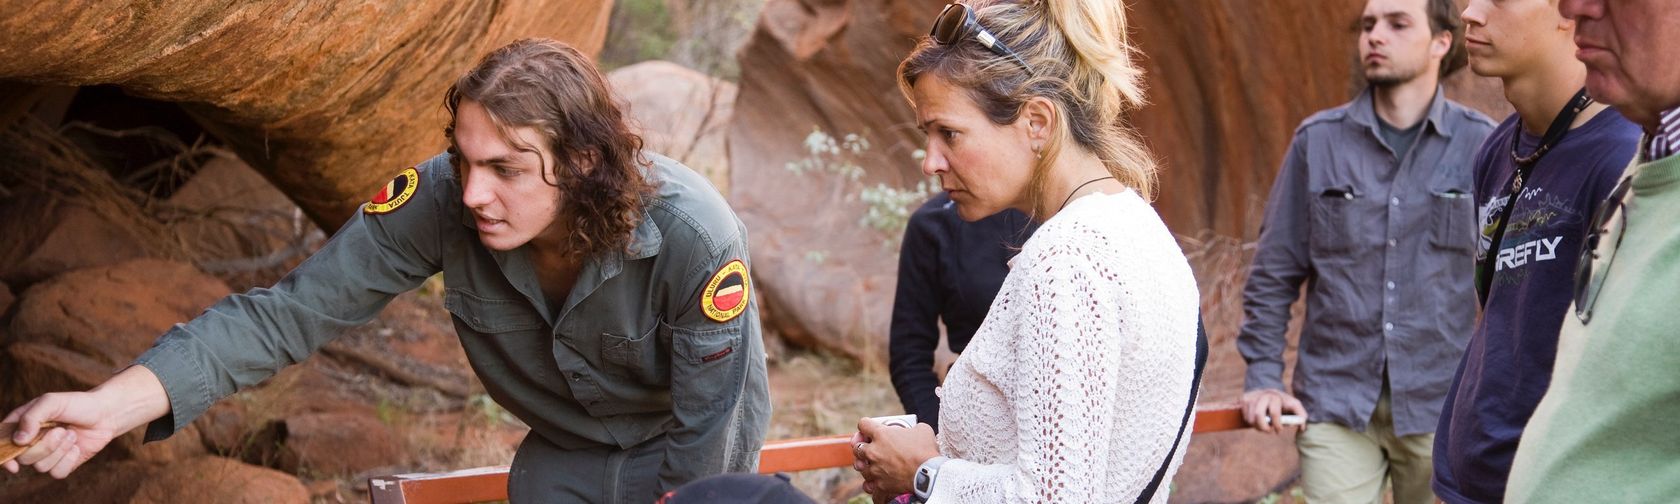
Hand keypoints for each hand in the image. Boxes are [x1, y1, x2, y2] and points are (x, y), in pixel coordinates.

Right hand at [2, 392, 122, 477]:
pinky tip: (76, 446)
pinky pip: (57, 472)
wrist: (105, 414)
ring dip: (59, 450)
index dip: (4, 455)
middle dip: (45, 446)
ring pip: (40, 467)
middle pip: (23, 458)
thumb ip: (31, 417)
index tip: (12, 462)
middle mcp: (30, 443)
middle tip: (61, 429)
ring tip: (71, 434)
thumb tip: (19, 440)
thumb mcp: (51, 402)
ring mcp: (46, 455)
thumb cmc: (76, 404)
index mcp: (21, 426)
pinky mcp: (62, 464)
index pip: (2, 443)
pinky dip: (68, 460)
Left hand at [853, 417, 939, 498]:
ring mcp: (875, 469)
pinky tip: (876, 480)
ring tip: (873, 464)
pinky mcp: (879, 484)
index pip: (863, 424)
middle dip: (862, 446)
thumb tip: (912, 431)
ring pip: (859, 466)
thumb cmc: (926, 450)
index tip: (870, 429)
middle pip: (856, 447)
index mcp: (881, 435)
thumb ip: (911, 428)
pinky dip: (871, 483)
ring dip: (865, 464)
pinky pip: (868, 485)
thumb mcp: (922, 430)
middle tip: (870, 447)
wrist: (929, 474)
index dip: (866, 426)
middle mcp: (873, 451)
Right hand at [1240, 388, 1307, 433]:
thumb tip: (1302, 427)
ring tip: (1263, 424)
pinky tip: (1256, 419)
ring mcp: (1251, 397)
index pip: (1274, 413)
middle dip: (1263, 428)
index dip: (1277, 424)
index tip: (1279, 430)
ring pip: (1250, 419)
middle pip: (1258, 416)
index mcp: (1275, 397)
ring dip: (1257, 426)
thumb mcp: (1294, 405)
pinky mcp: (1243, 399)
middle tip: (1268, 431)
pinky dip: (1250, 421)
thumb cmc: (1283, 402)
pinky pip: (1244, 416)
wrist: (1267, 391)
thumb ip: (1301, 415)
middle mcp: (1262, 395)